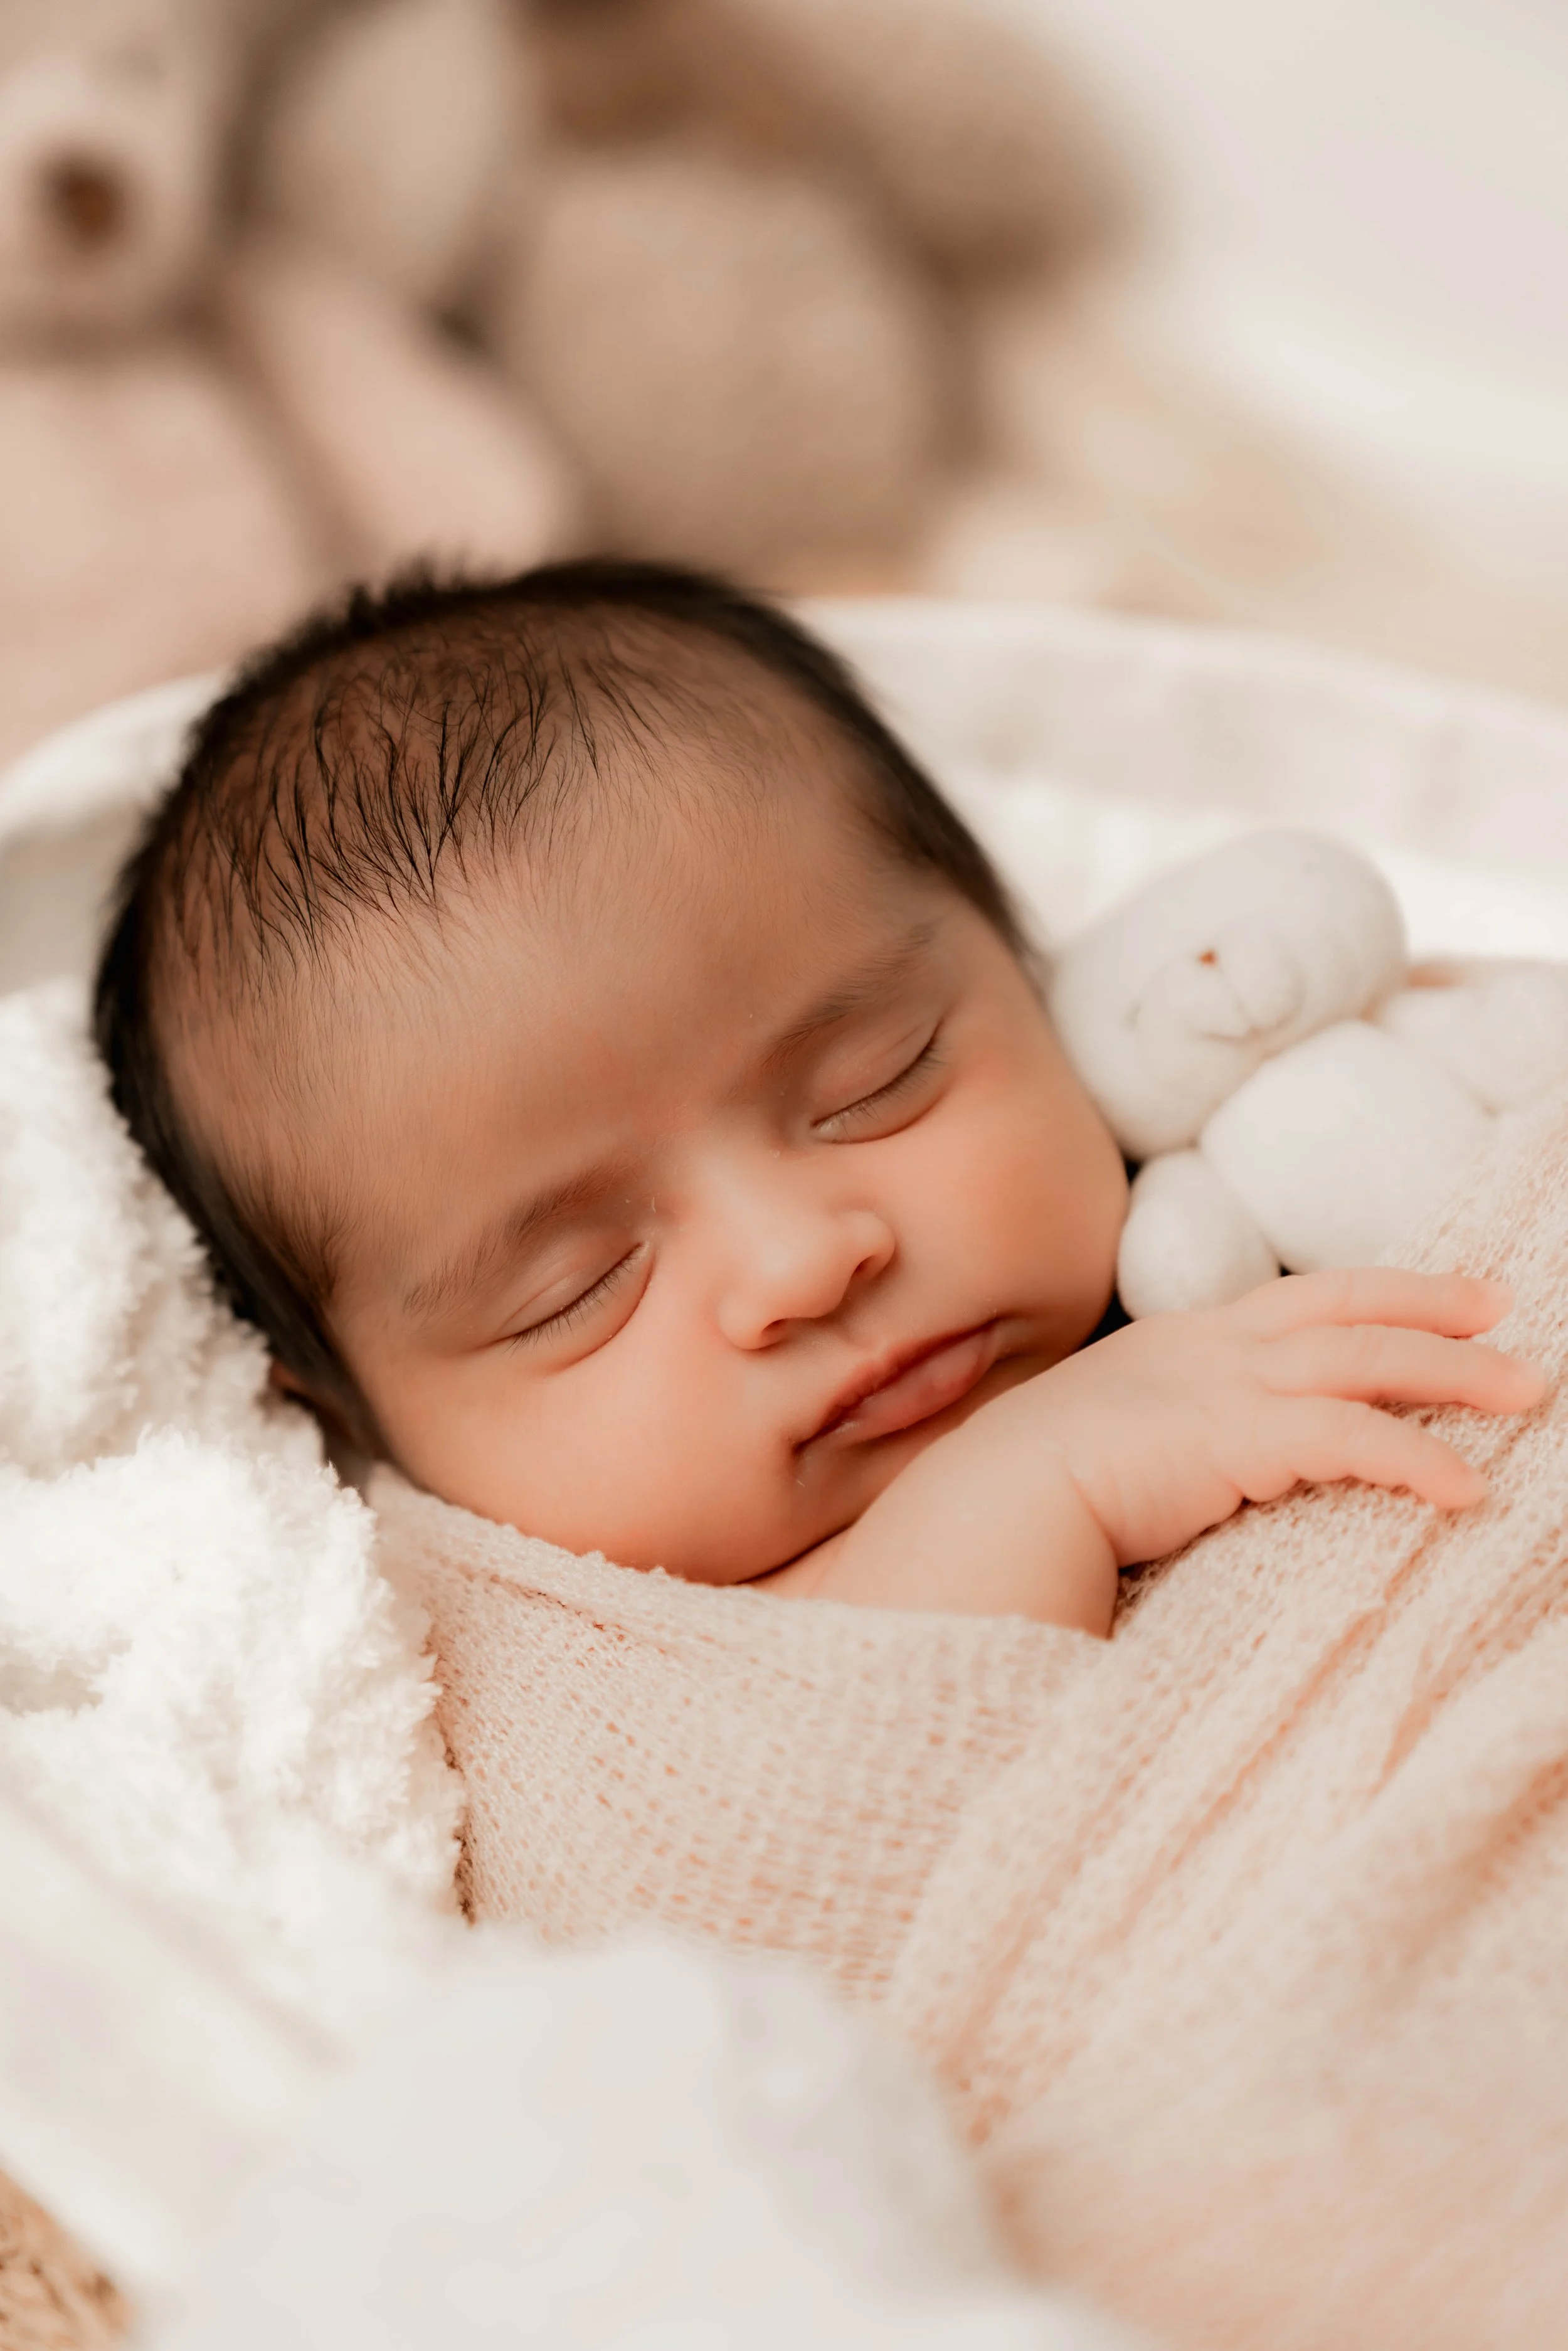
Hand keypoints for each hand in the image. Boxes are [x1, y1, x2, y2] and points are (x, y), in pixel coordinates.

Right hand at [1011, 1268, 1545, 1570]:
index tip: (1441, 1299)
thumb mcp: (1100, 1444)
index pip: (1294, 1301)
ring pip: (1365, 1357)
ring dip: (1455, 1373)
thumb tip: (1182, 1473)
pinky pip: (1351, 1437)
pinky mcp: (1236, 1434)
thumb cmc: (1028, 1493)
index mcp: (1177, 1345)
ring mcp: (1222, 1383)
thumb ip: (1153, 1443)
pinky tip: (1464, 1490)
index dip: (1372, 1293)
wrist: (991, 1502)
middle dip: (1432, 1307)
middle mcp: (1208, 1348)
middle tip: (1504, 1312)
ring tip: (1527, 1392)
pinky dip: (1415, 1458)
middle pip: (1343, 1306)